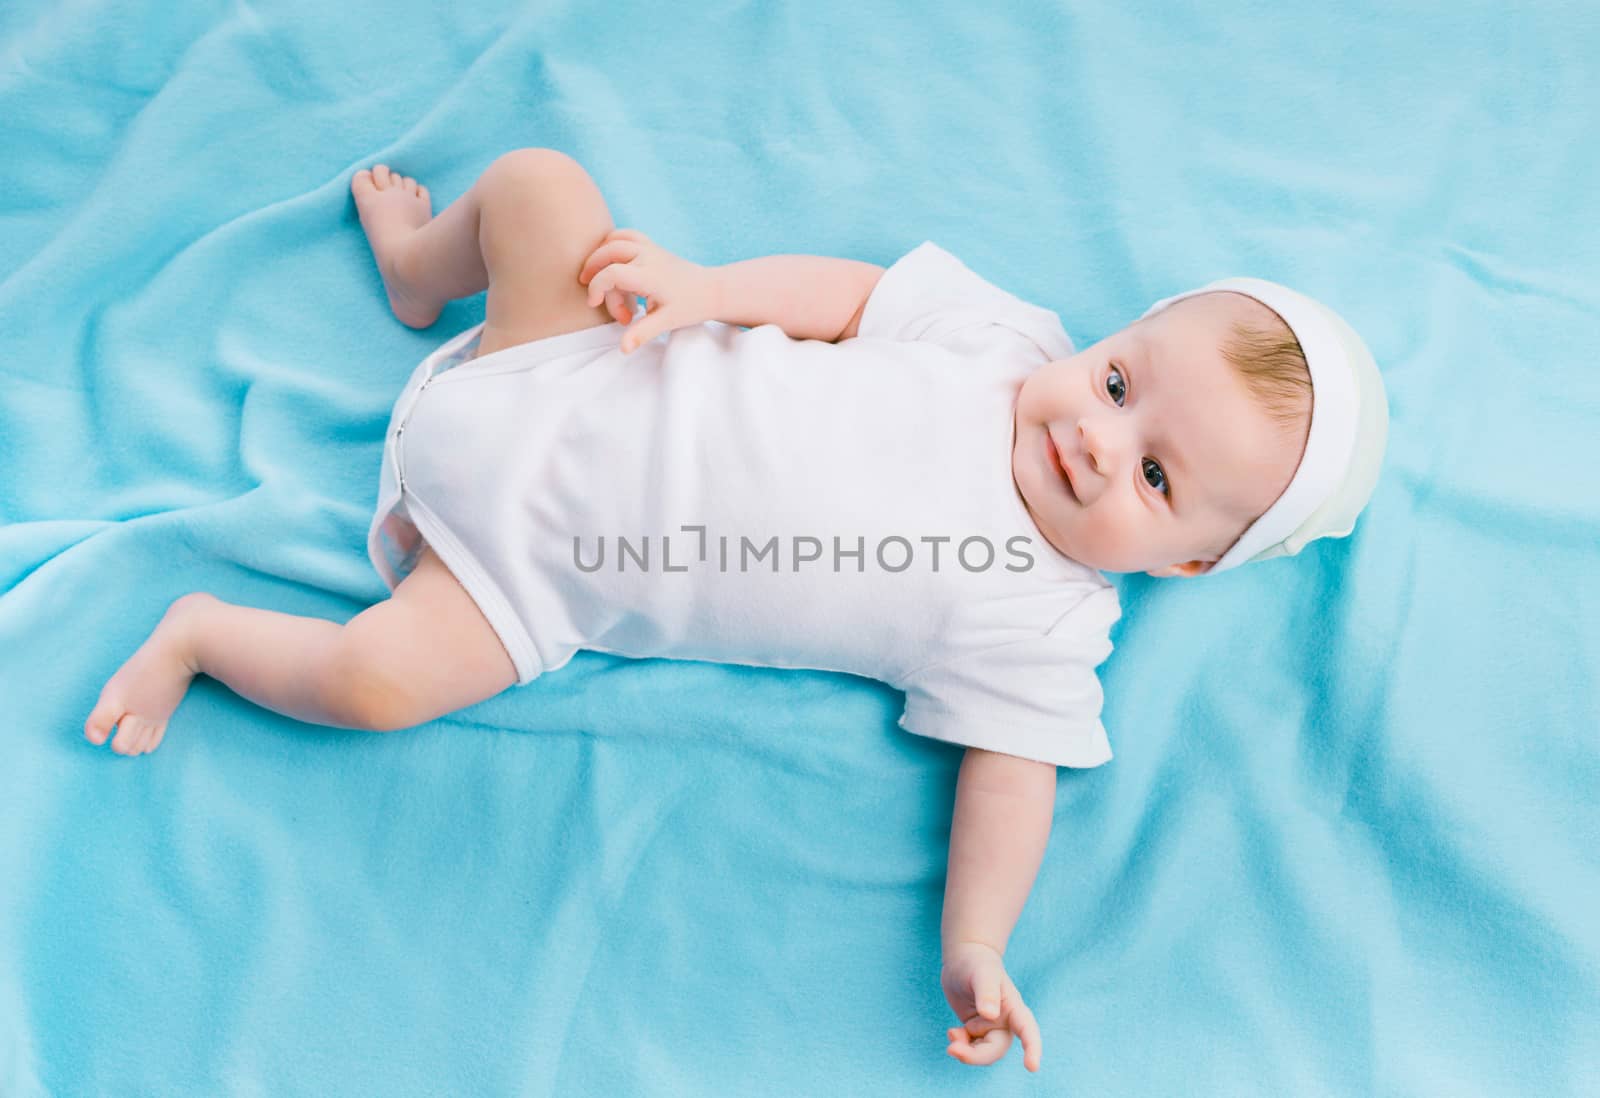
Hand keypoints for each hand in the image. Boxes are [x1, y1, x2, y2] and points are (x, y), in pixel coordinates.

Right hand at [577, 228, 719, 353]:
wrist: (713, 290)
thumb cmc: (691, 306)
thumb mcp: (667, 321)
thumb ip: (642, 333)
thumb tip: (623, 348)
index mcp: (650, 275)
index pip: (612, 273)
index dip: (597, 287)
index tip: (595, 303)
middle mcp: (648, 257)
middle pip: (609, 252)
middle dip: (594, 271)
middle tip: (592, 293)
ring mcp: (651, 248)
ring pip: (616, 239)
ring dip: (601, 254)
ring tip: (597, 275)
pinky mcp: (653, 247)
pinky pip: (627, 235)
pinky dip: (613, 243)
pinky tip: (612, 263)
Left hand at [940, 941, 1042, 1071]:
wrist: (965, 960)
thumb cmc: (977, 963)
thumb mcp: (982, 974)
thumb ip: (986, 992)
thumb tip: (989, 1016)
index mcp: (1013, 1008)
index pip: (1027, 1030)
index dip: (1032, 1049)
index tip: (1032, 1067)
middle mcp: (1005, 1022)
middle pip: (996, 1049)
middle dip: (976, 1055)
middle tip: (952, 1049)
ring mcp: (991, 1028)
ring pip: (983, 1053)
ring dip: (966, 1052)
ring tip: (951, 1035)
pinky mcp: (977, 1030)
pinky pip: (971, 1048)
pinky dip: (961, 1045)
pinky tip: (952, 1033)